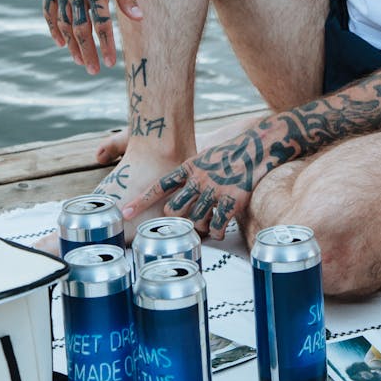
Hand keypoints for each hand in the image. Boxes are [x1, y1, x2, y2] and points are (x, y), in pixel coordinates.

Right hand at [43, 0, 141, 71]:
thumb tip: (140, 19)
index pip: (101, 23)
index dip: (106, 45)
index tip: (111, 63)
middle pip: (80, 29)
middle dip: (88, 52)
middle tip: (94, 71)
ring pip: (63, 23)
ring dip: (71, 45)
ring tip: (79, 61)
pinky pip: (48, 11)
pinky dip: (53, 28)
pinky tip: (60, 42)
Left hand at [123, 128, 267, 238]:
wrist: (255, 148)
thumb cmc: (228, 154)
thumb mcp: (202, 157)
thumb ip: (188, 174)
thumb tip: (174, 190)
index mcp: (189, 167)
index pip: (159, 185)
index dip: (141, 200)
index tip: (124, 212)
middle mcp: (199, 179)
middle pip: (175, 209)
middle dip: (177, 219)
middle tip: (184, 221)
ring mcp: (215, 191)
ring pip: (195, 221)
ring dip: (199, 226)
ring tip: (207, 223)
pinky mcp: (232, 202)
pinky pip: (217, 226)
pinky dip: (217, 232)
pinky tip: (219, 230)